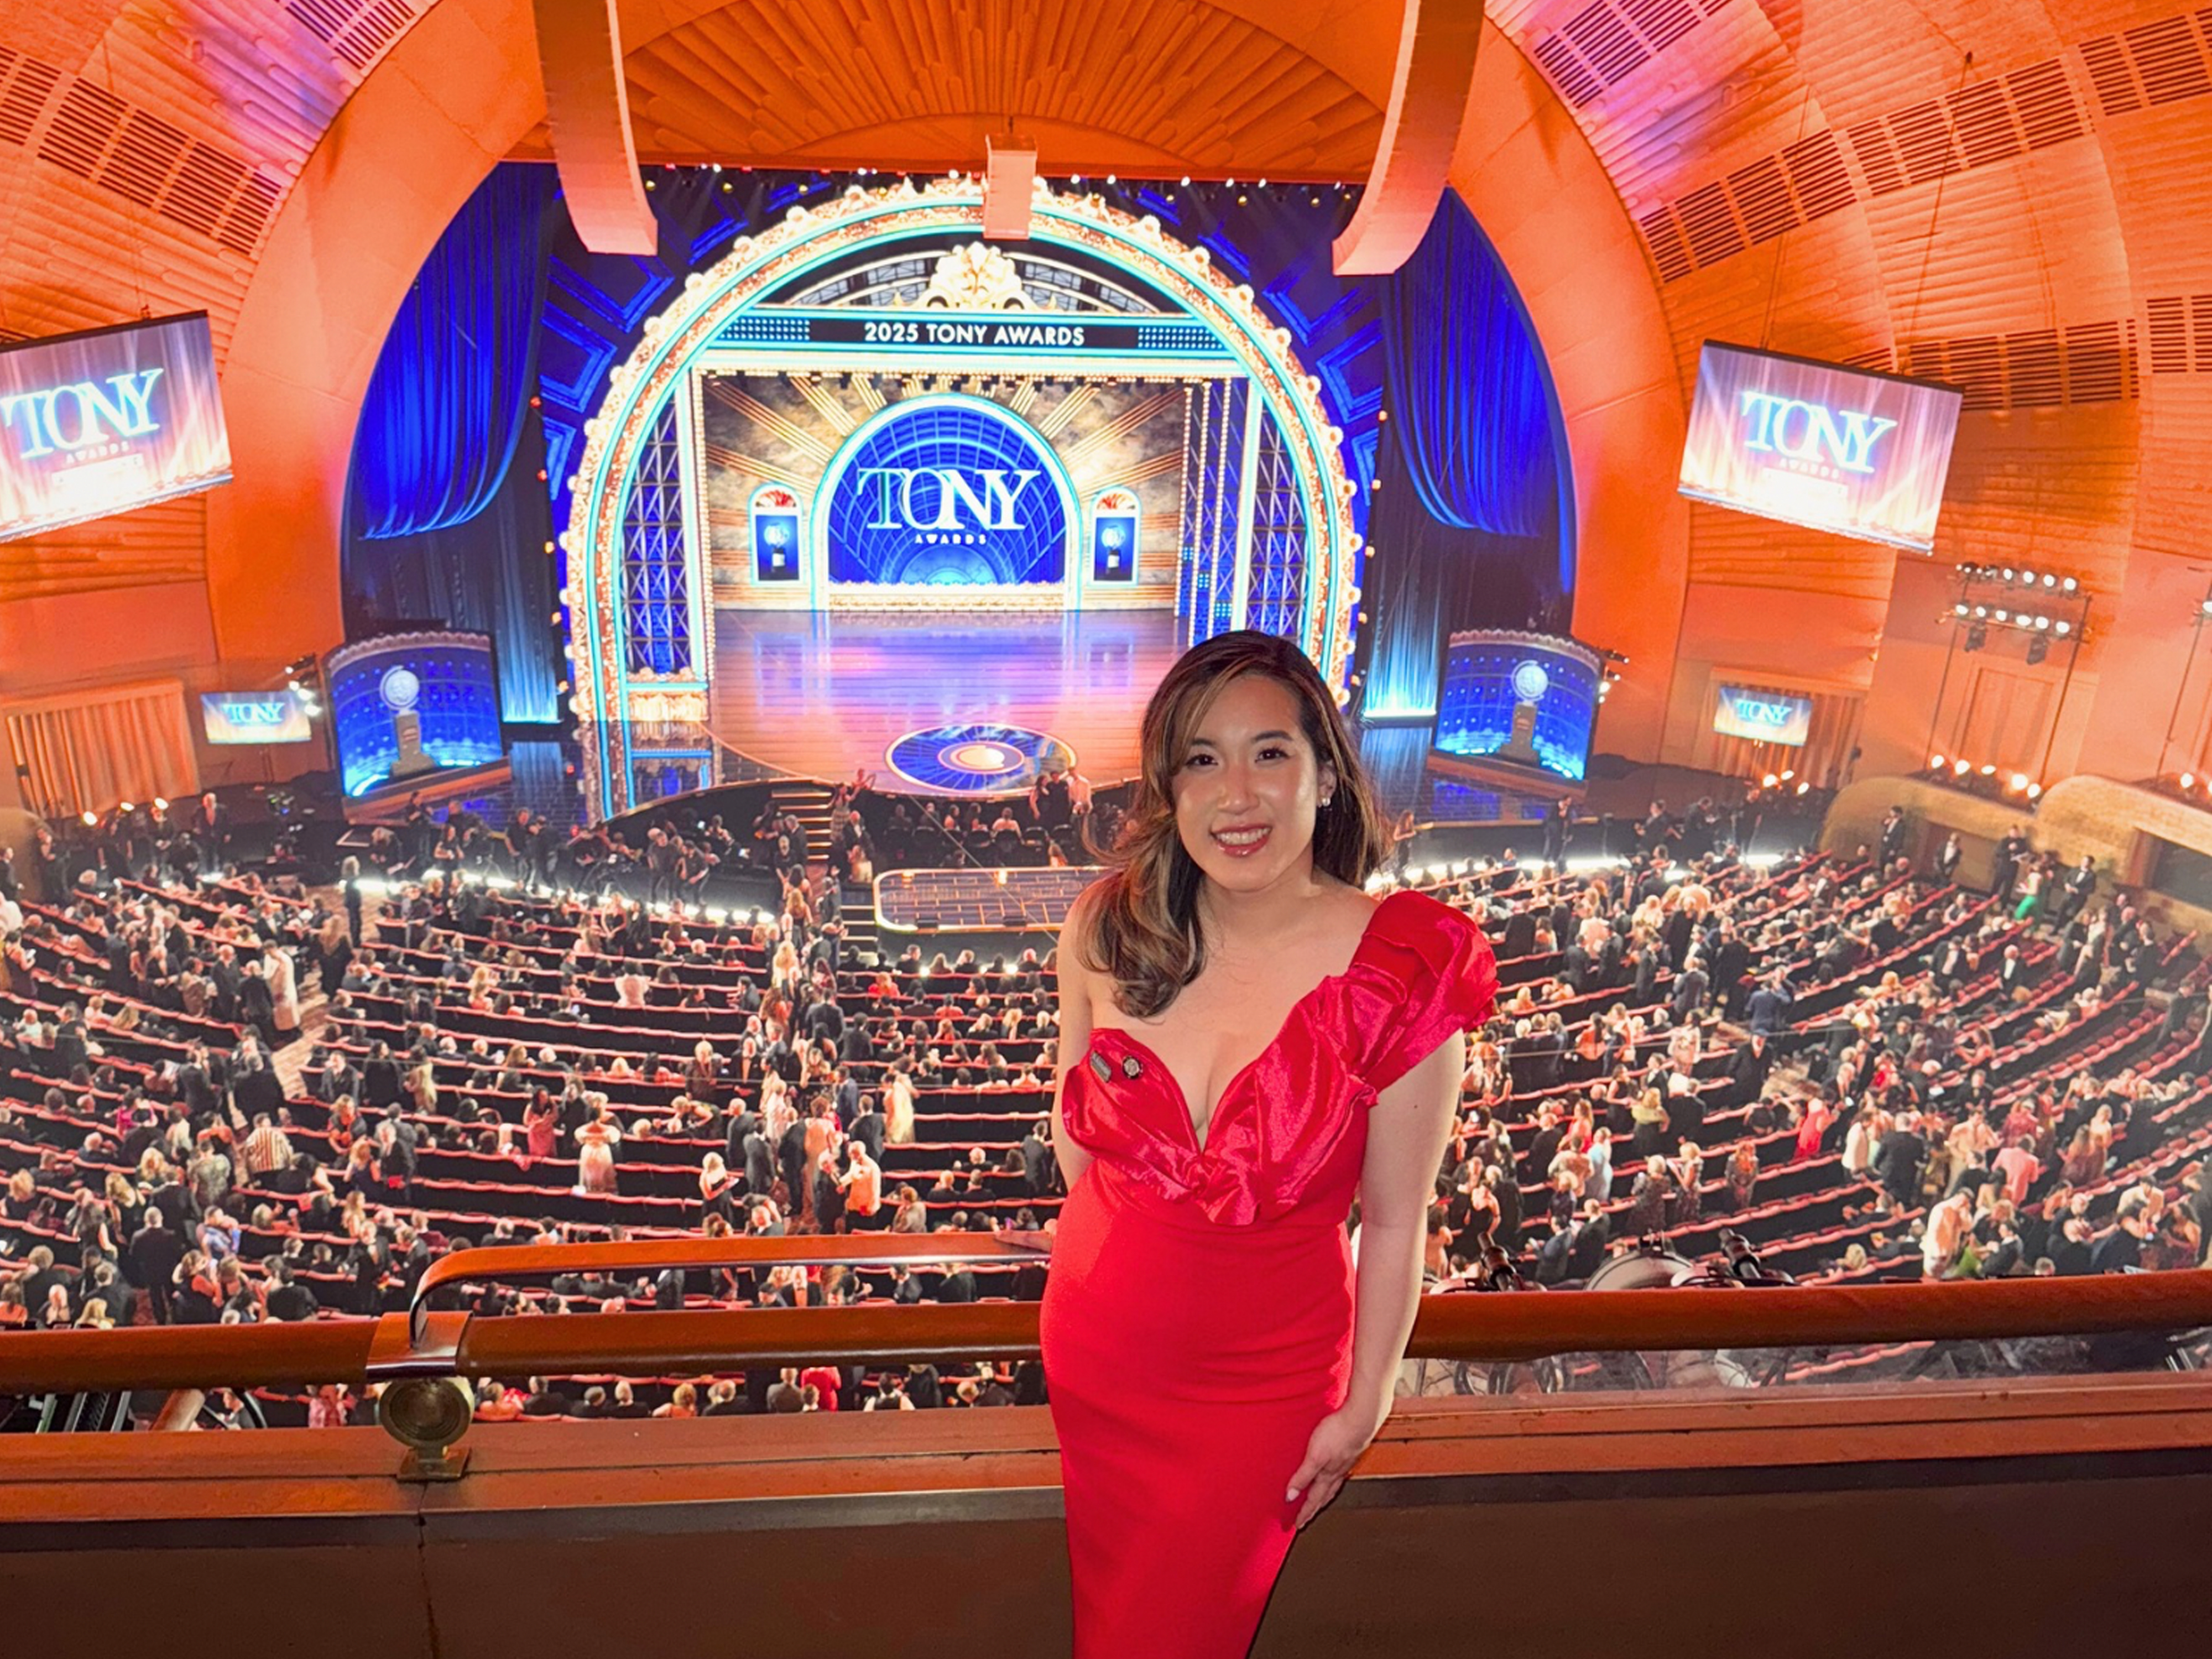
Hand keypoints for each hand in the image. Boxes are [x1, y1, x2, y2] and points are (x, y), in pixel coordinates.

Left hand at [1285, 1391, 1390, 1530]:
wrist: (1361, 1418)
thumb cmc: (1338, 1434)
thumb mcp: (1314, 1457)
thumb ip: (1303, 1476)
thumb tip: (1290, 1496)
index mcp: (1328, 1476)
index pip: (1313, 1500)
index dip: (1304, 1512)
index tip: (1298, 1524)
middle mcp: (1337, 1473)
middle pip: (1324, 1496)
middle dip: (1315, 1508)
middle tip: (1307, 1518)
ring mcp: (1344, 1462)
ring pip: (1332, 1485)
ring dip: (1324, 1495)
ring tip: (1318, 1499)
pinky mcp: (1348, 1450)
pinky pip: (1338, 1472)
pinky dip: (1332, 1478)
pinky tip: (1331, 1471)